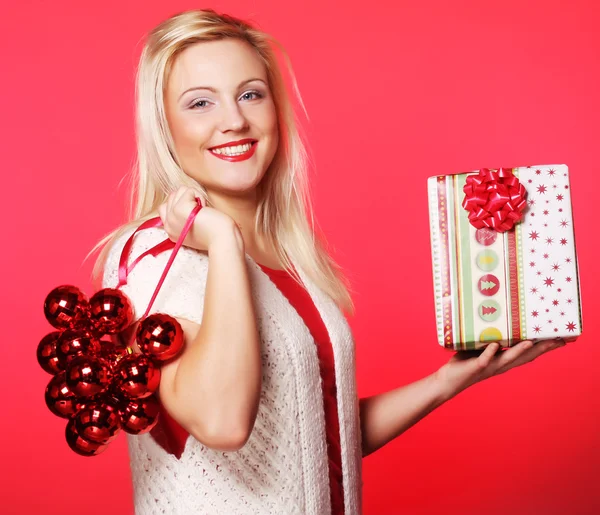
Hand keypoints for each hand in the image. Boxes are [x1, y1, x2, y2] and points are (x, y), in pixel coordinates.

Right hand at [157, 187, 239, 250]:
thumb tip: (184, 201)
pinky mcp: (180, 208)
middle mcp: (168, 224)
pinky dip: (199, 196)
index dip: (178, 204)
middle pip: (171, 196)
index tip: (191, 212)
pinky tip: (205, 209)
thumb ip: (182, 220)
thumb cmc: (213, 235)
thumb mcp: (192, 230)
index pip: (163, 207)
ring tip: (202, 211)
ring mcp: (173, 216)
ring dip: (194, 197)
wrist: (222, 240)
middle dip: (187, 199)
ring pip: (180, 191)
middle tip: (199, 213)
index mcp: (170, 231)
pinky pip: (189, 191)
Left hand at [434, 338, 566, 400]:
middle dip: (542, 349)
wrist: (449, 380)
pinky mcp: (476, 367)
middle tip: (559, 340)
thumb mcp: (481, 346)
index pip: (529, 353)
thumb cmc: (465, 361)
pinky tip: (496, 346)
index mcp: (505, 360)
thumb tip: (497, 314)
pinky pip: (484, 359)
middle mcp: (500, 365)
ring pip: (508, 359)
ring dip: (520, 351)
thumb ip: (491, 335)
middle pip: (526, 357)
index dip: (545, 347)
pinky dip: (490, 353)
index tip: (563, 339)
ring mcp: (489, 366)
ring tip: (531, 342)